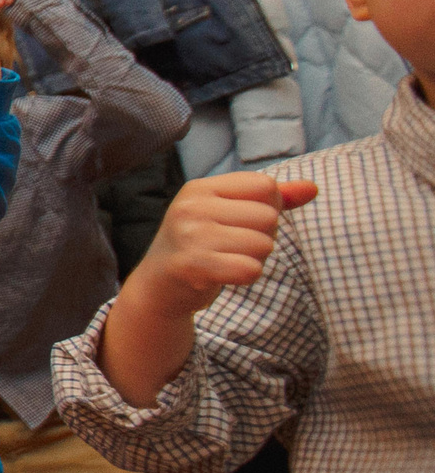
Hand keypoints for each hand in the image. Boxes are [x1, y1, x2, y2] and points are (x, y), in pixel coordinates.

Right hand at [133, 172, 317, 320]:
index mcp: (200, 187)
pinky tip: (225, 274)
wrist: (159, 287)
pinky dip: (246, 275)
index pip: (265, 186)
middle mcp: (192, 207)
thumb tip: (313, 188)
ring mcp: (190, 236)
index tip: (241, 222)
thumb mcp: (228, 213)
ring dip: (255, 258)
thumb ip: (272, 199)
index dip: (268, 207)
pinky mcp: (193, 265)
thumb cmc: (201, 245)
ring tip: (227, 259)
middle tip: (232, 246)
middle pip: (269, 216)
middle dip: (262, 236)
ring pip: (264, 244)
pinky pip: (251, 269)